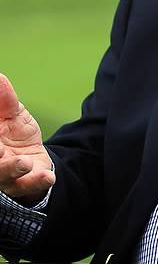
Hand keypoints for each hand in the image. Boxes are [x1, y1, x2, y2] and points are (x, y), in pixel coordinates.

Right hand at [0, 73, 54, 204]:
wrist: (33, 159)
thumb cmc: (13, 133)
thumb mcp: (12, 113)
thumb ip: (5, 99)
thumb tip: (0, 77)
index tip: (0, 121)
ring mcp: (5, 174)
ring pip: (2, 176)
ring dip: (12, 169)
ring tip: (23, 162)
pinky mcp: (24, 183)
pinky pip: (28, 186)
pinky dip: (37, 181)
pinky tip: (47, 176)